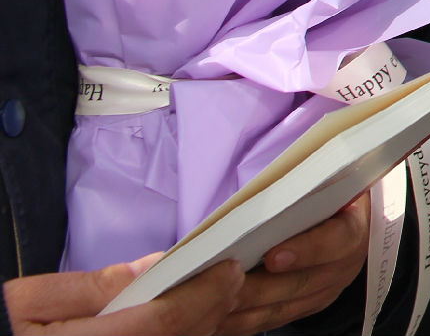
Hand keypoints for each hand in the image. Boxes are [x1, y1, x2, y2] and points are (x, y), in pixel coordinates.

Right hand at [3, 257, 242, 334]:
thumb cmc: (1, 330)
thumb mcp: (27, 302)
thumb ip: (89, 287)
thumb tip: (151, 267)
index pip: (165, 321)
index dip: (203, 294)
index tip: (229, 268)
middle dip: (216, 307)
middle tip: (239, 276)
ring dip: (209, 326)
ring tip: (226, 296)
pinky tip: (200, 324)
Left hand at [217, 197, 368, 334]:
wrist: (347, 210)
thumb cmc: (328, 187)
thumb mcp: (324, 179)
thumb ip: (300, 188)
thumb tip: (260, 197)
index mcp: (354, 224)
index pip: (337, 240)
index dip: (306, 251)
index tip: (272, 257)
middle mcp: (345, 262)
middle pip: (302, 282)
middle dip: (258, 287)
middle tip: (222, 284)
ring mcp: (328, 288)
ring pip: (284, 307)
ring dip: (246, 308)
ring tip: (213, 303)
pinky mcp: (309, 304)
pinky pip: (275, 318)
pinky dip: (246, 320)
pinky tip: (221, 317)